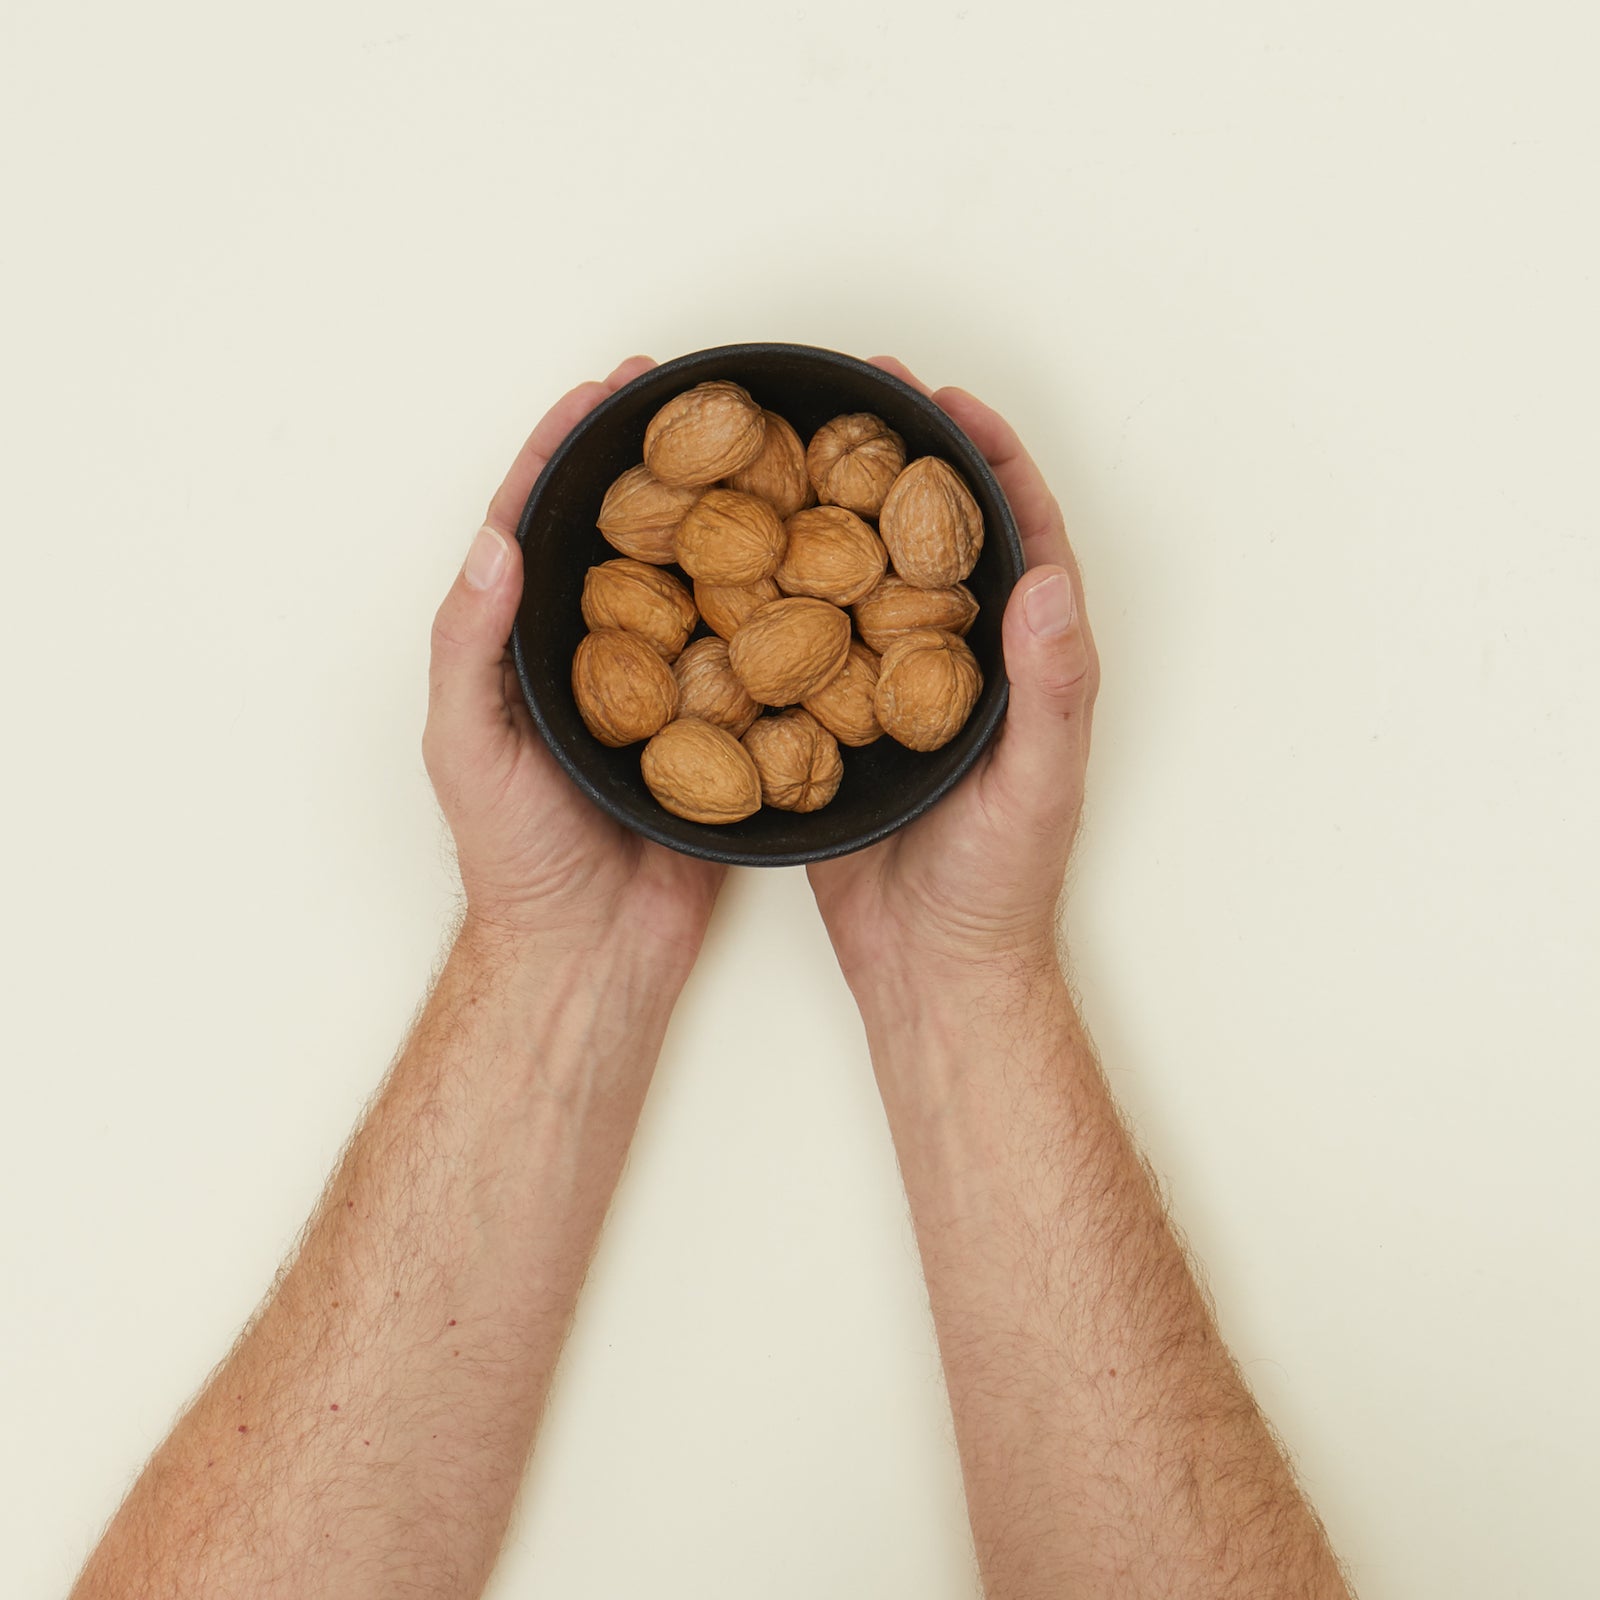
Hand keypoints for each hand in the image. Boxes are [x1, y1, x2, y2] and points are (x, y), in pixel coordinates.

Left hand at [423, 357, 723, 965]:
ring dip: (722, 517)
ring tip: (763, 454)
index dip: (564, 452)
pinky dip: (774, 599)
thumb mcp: (467, 750)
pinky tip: (807, 557)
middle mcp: (595, 653)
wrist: (594, 950)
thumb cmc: (517, 860)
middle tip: (700, 397)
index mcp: (524, 647)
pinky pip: (747, 648)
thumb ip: (470, 648)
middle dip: (656, 462)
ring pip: (693, 580)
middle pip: (624, 535)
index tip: (605, 391)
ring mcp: (661, 686)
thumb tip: (494, 544)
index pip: (535, 524)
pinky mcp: (717, 724)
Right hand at [808, 358, 1098, 989]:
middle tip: (851, 398)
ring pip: (867, 577)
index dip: (988, 458)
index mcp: (1023, 661)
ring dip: (835, 515)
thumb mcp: (1036, 785)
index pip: (1019, 535)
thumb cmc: (1000, 887)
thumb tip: (1048, 579)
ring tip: (789, 456)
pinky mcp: (843, 723)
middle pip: (935, 537)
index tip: (944, 399)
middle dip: (899, 461)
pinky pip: (814, 638)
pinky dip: (785, 591)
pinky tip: (741, 558)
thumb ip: (1048, 687)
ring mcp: (898, 688)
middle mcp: (961, 662)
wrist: (930, 968)